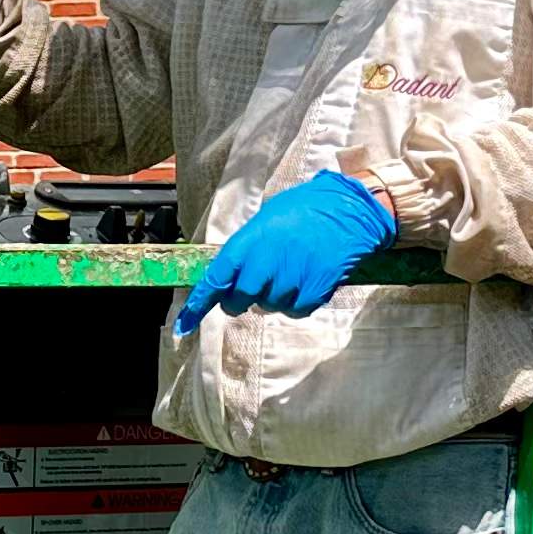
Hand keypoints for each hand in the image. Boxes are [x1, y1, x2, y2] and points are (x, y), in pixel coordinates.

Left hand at [175, 173, 397, 331]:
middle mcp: (268, 260)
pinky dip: (296, 302)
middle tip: (250, 290)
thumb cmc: (303, 210)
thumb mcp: (266, 219)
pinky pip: (295, 310)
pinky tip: (305, 281)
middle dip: (239, 300)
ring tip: (289, 271)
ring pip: (270, 306)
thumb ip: (245, 247)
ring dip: (273, 297)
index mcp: (251, 239)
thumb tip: (226, 276)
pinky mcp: (315, 290)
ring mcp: (292, 277)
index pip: (216, 277)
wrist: (347, 210)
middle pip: (241, 298)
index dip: (199, 303)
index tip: (185, 323)